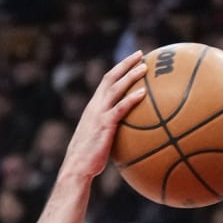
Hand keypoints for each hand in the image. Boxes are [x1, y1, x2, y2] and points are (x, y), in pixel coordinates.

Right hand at [61, 52, 147, 183]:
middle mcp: (94, 106)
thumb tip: (128, 134)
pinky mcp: (104, 125)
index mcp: (93, 108)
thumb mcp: (100, 141)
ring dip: (130, 76)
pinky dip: (131, 99)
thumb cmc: (89, 160)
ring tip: (145, 67)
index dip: (118, 70)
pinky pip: (120, 108)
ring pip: (115, 88)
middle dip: (125, 64)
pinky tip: (144, 94)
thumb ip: (111, 132)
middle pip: (110, 78)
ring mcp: (98, 114)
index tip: (131, 61)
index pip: (106, 82)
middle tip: (140, 54)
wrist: (76, 168)